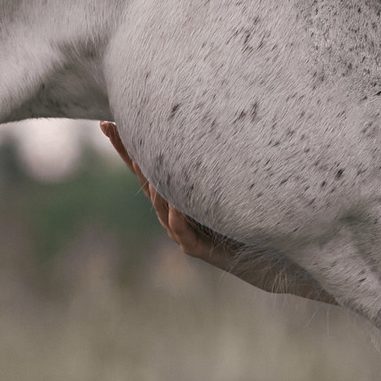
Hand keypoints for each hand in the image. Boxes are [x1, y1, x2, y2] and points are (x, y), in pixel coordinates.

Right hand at [100, 123, 332, 301]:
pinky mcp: (200, 250)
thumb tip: (216, 123)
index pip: (149, 167)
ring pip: (162, 206)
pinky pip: (183, 231)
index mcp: (181, 195)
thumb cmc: (252, 217)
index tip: (109, 122)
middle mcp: (176, 212)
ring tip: (148, 162)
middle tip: (115, 128)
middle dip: (130, 155)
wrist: (271, 258)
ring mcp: (185, 232)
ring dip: (156, 184)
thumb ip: (217, 164)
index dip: (127, 147)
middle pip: (146, 181)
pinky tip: (176, 205)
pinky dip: (178, 217)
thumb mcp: (232, 183)